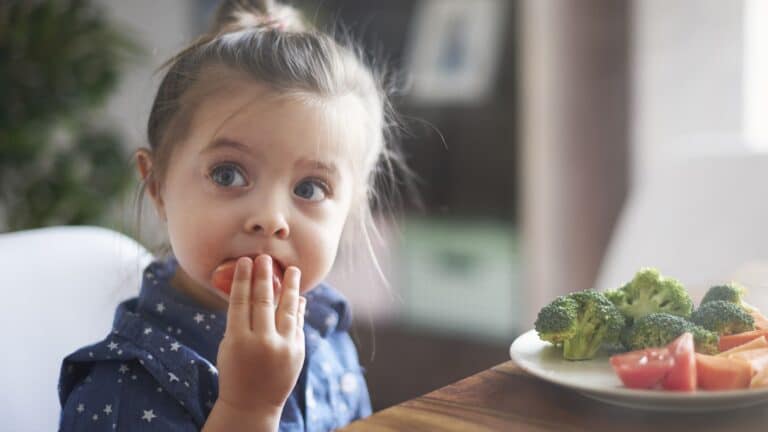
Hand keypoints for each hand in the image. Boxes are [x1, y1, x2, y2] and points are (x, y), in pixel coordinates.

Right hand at [215, 255, 305, 412]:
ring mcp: (283, 347)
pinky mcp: (297, 352)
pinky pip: (298, 323)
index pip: (240, 302)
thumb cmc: (235, 371)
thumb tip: (253, 291)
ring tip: (293, 270)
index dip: (243, 279)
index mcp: (238, 340)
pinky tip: (298, 296)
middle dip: (264, 277)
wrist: (252, 404)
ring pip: (288, 309)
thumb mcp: (229, 346)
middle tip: (265, 257)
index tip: (245, 261)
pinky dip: (298, 309)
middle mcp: (262, 342)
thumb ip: (240, 321)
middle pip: (263, 301)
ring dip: (290, 287)